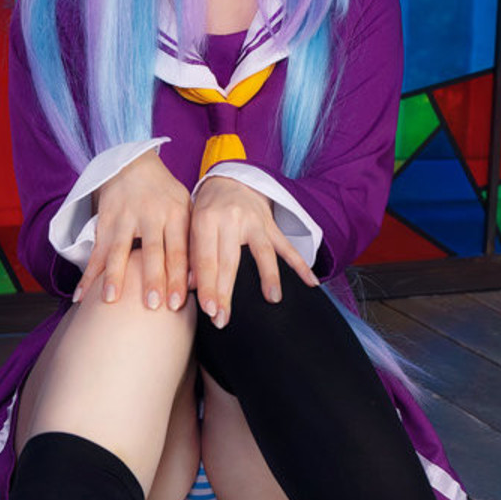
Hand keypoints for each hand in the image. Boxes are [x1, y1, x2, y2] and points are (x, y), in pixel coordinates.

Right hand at [75, 151, 190, 309]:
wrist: (133, 163)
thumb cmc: (165, 195)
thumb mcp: (185, 209)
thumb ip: (190, 241)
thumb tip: (196, 282)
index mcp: (176, 215)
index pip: (179, 250)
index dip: (178, 277)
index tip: (178, 303)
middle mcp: (151, 216)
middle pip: (152, 252)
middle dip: (152, 279)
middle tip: (153, 305)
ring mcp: (125, 218)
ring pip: (119, 250)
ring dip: (115, 276)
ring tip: (111, 300)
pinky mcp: (105, 222)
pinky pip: (96, 251)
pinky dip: (87, 275)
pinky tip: (80, 295)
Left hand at [190, 175, 317, 327]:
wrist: (229, 179)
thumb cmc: (205, 209)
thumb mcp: (191, 225)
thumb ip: (190, 255)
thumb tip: (189, 287)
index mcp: (206, 219)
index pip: (207, 258)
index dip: (207, 286)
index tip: (209, 310)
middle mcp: (232, 219)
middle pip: (230, 261)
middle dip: (226, 293)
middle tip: (223, 320)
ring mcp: (256, 222)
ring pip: (263, 252)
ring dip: (269, 277)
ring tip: (273, 299)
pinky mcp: (272, 226)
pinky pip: (288, 247)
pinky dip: (301, 265)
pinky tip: (312, 283)